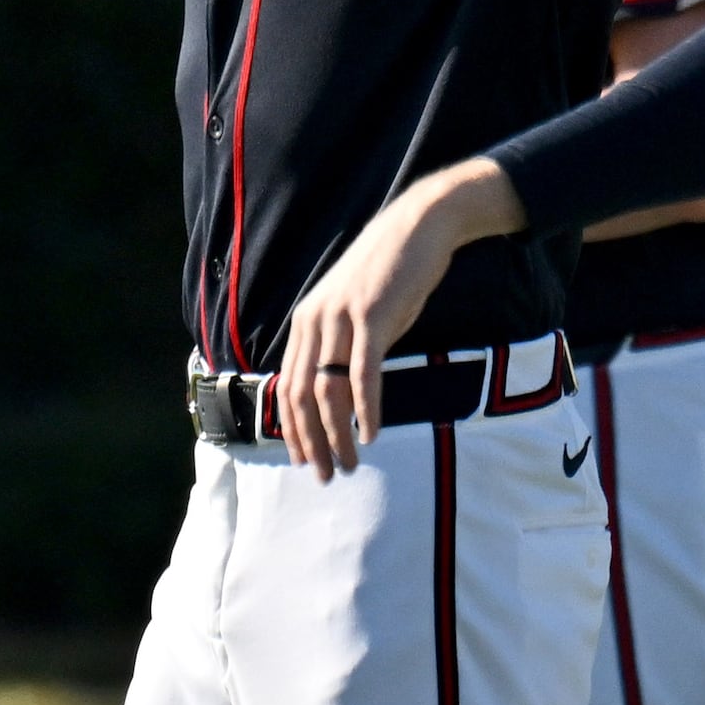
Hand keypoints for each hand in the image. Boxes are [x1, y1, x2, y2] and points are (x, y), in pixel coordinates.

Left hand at [278, 160, 522, 478]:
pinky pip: (363, 373)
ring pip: (328, 390)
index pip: (287, 387)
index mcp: (306, 322)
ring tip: (350, 463)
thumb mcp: (354, 312)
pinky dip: (365, 408)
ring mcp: (341, 317)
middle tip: (325, 476)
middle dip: (311, 442)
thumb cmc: (390, 275)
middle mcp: (315, 321)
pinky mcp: (371, 316)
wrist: (417, 228)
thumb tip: (338, 397)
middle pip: (300, 395)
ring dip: (337, 435)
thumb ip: (339, 346)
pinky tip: (371, 433)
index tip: (304, 461)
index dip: (292, 430)